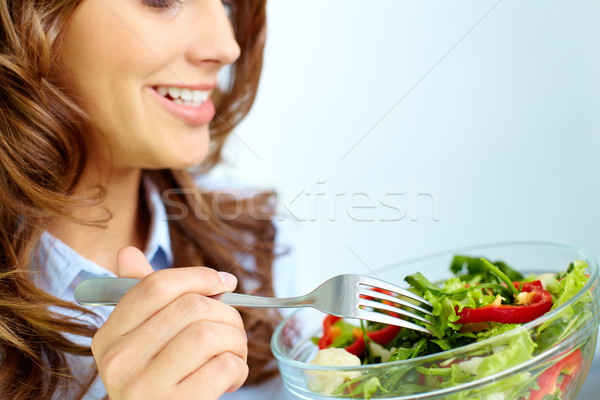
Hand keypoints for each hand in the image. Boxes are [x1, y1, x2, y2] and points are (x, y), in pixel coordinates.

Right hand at [92, 247, 247, 399]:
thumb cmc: (158, 381)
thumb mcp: (143, 342)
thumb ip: (140, 299)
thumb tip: (127, 253)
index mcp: (109, 337)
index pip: (155, 285)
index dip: (199, 276)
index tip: (224, 283)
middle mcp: (118, 361)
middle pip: (192, 306)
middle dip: (227, 313)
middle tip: (231, 331)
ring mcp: (143, 387)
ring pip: (210, 332)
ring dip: (236, 341)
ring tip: (231, 355)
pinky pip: (224, 365)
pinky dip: (239, 368)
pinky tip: (229, 379)